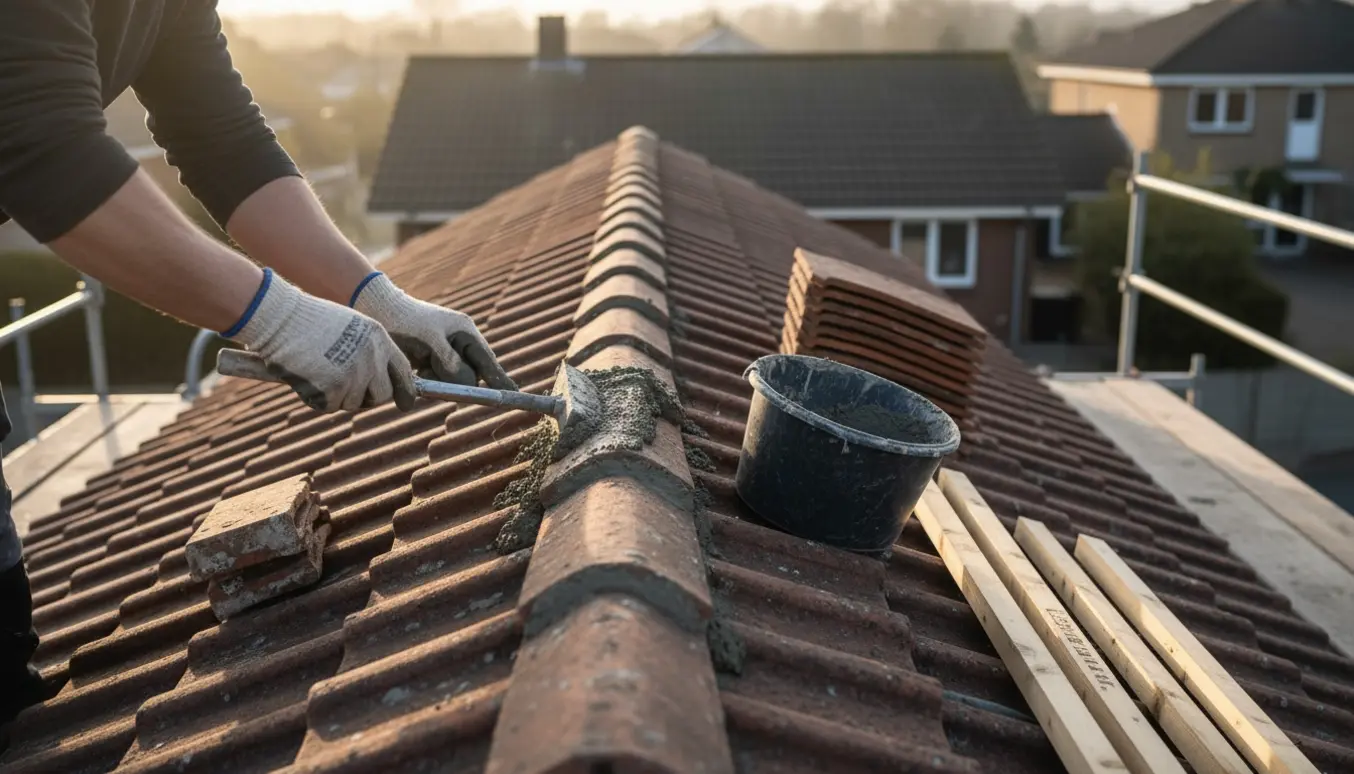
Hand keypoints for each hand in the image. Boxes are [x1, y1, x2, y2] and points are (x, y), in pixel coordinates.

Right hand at [227, 270, 416, 411]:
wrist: (279, 317)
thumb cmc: (309, 321)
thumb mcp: (350, 328)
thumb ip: (369, 352)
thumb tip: (381, 381)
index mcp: (379, 339)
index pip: (403, 371)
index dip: (405, 390)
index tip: (405, 403)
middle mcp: (371, 357)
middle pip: (382, 394)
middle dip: (368, 398)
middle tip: (347, 391)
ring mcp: (354, 374)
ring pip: (353, 403)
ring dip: (337, 397)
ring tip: (318, 373)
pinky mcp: (333, 388)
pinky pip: (330, 406)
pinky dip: (317, 399)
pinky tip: (306, 377)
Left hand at [353, 273, 516, 389]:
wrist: (376, 310)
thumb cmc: (404, 322)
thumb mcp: (429, 341)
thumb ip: (450, 362)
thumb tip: (466, 382)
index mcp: (466, 332)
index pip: (488, 361)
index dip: (500, 380)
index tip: (512, 394)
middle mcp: (460, 342)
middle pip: (471, 374)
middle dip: (454, 381)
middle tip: (429, 373)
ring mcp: (447, 351)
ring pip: (453, 380)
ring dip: (438, 381)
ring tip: (420, 369)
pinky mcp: (433, 360)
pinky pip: (439, 379)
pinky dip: (429, 380)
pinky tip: (417, 370)